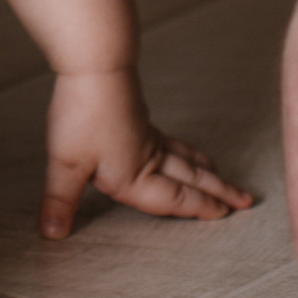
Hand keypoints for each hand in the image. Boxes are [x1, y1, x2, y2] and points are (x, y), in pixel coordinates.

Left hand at [41, 68, 253, 237]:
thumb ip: (61, 201)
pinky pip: (171, 138)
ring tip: (221, 176)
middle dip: (217, 192)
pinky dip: (185, 148)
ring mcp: (146, 132)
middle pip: (190, 178)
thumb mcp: (66, 163)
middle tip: (246, 200)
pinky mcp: (139, 113)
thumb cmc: (82, 113)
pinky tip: (180, 147)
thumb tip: (51, 235)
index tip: (224, 215)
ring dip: (205, 170)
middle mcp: (148, 156)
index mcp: (136, 175)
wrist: (95, 63)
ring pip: (184, 156)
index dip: (198, 209)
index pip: (173, 199)